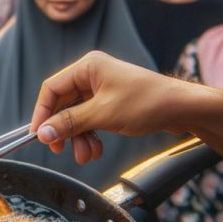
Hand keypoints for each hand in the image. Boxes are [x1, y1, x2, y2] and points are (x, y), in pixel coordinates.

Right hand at [30, 51, 195, 163]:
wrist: (183, 109)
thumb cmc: (147, 102)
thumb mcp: (103, 114)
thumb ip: (70, 123)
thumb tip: (43, 133)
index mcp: (88, 67)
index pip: (51, 89)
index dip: (42, 113)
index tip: (39, 136)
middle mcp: (92, 75)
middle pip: (63, 104)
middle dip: (64, 130)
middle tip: (60, 149)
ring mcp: (102, 89)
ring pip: (76, 116)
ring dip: (78, 137)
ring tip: (87, 155)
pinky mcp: (110, 102)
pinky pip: (90, 120)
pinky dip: (90, 136)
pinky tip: (96, 149)